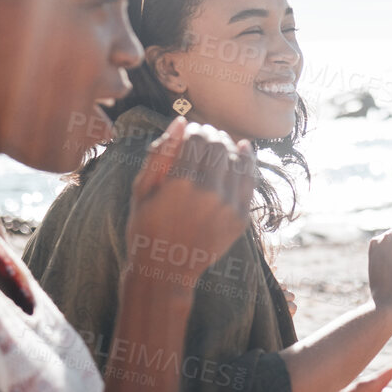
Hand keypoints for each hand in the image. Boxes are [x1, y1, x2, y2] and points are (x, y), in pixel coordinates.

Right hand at [123, 118, 256, 290]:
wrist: (166, 270)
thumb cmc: (145, 227)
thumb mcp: (141, 189)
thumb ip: (160, 153)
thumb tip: (180, 122)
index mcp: (180, 183)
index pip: (196, 140)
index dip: (195, 130)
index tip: (191, 129)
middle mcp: (208, 193)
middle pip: (218, 147)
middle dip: (212, 135)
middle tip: (206, 132)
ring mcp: (228, 207)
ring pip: (236, 160)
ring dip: (228, 146)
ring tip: (219, 142)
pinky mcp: (241, 218)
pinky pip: (250, 181)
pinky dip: (248, 162)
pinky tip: (244, 149)